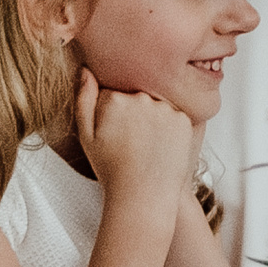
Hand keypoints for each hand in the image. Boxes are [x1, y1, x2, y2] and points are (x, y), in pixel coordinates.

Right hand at [75, 69, 194, 207]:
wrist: (143, 196)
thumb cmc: (111, 169)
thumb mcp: (87, 136)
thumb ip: (84, 99)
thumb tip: (86, 69)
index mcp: (114, 99)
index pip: (112, 91)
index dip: (111, 111)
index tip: (113, 130)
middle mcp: (140, 97)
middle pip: (135, 93)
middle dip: (132, 111)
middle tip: (131, 140)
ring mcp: (165, 107)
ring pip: (156, 101)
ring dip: (152, 116)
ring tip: (146, 145)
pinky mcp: (184, 118)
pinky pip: (174, 113)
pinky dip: (169, 125)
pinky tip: (161, 145)